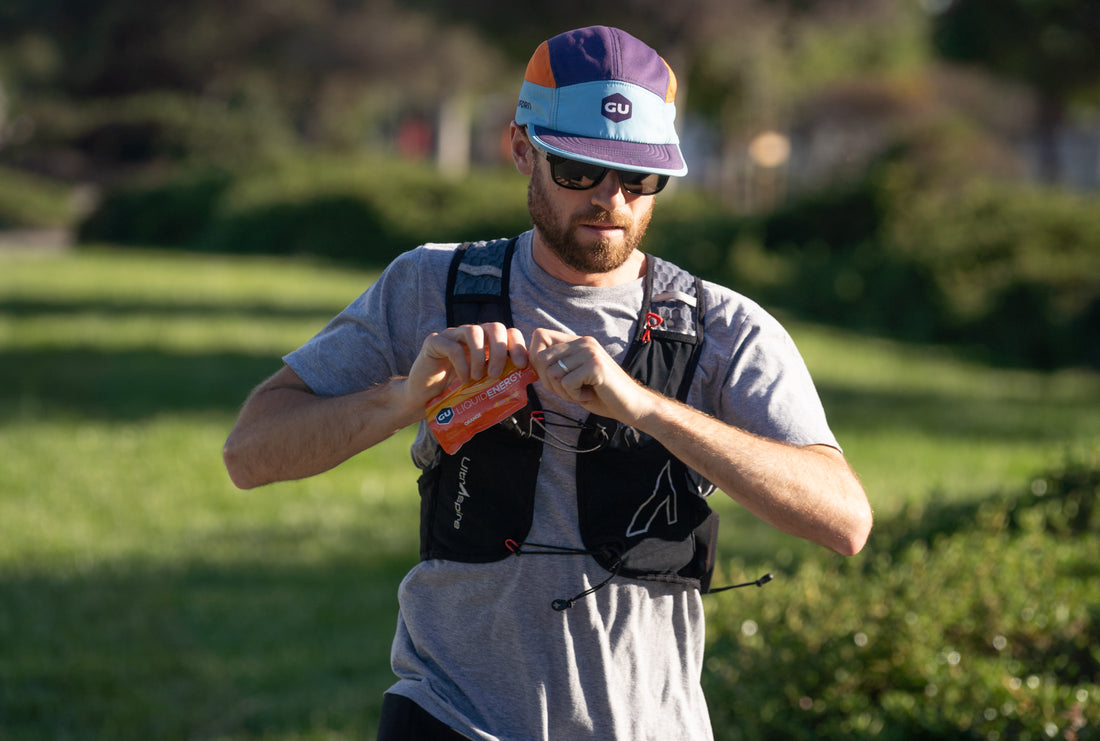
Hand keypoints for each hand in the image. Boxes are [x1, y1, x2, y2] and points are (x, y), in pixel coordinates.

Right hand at [404, 322, 528, 411]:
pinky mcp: (434, 341)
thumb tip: (525, 385)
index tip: (521, 366)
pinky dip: (462, 364)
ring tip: (477, 378)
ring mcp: (452, 335)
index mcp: (486, 343)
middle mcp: (471, 335)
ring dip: (480, 356)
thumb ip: (500, 381)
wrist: (423, 399)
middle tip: (496, 374)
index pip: (508, 333)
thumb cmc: (454, 393)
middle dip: (500, 350)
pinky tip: (462, 380)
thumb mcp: (482, 387)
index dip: (518, 346)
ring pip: (474, 331)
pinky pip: (452, 346)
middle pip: (494, 327)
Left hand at [529, 328, 652, 423]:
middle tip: (570, 391)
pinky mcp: (595, 366)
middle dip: (549, 382)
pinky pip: (566, 384)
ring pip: (553, 373)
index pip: (539, 335)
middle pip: (541, 358)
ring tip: (582, 392)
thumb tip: (527, 361)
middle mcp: (583, 342)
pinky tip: (590, 395)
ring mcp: (590, 352)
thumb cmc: (600, 394)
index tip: (547, 376)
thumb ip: (555, 366)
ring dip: (564, 391)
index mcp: (577, 341)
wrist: (631, 405)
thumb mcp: (573, 376)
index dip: (534, 357)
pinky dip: (575, 396)